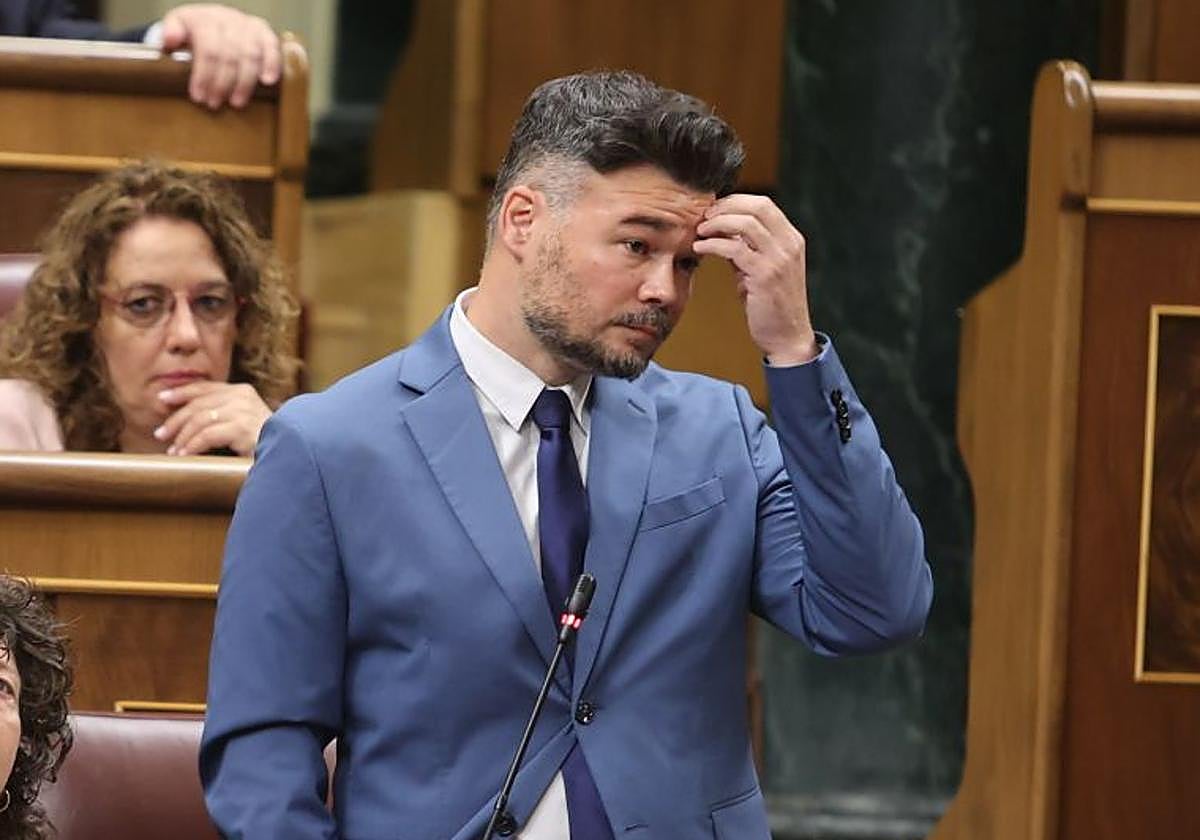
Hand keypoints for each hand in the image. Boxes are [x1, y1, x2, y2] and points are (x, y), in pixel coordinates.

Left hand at [154, 381, 271, 455]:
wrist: (289, 455)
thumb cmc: (262, 442)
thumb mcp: (239, 422)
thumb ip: (219, 413)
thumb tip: (181, 414)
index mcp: (242, 391)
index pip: (205, 387)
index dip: (181, 392)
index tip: (162, 399)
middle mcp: (244, 397)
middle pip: (199, 404)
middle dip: (176, 419)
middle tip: (161, 434)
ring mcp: (245, 411)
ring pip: (201, 419)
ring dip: (183, 437)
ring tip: (174, 451)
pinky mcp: (244, 429)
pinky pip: (208, 435)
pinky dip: (193, 445)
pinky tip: (186, 455)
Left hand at [160, 3, 280, 108]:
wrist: (213, 20)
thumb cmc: (194, 30)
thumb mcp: (176, 26)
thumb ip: (170, 32)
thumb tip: (168, 41)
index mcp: (205, 18)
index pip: (208, 49)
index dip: (204, 75)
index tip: (199, 96)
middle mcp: (229, 19)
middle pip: (229, 55)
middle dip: (222, 83)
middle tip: (214, 103)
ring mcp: (248, 25)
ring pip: (250, 55)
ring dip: (244, 82)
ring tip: (236, 102)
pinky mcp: (264, 32)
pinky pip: (272, 47)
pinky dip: (272, 65)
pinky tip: (267, 82)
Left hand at [692, 194, 818, 364]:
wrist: (788, 337)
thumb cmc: (772, 305)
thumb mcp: (762, 270)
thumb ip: (747, 249)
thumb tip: (721, 232)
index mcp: (791, 239)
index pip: (764, 204)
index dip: (736, 201)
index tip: (714, 209)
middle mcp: (789, 245)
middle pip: (756, 206)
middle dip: (725, 206)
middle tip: (703, 216)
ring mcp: (779, 259)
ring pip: (745, 223)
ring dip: (717, 223)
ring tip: (700, 231)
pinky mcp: (765, 275)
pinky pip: (734, 249)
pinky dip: (713, 245)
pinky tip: (700, 249)